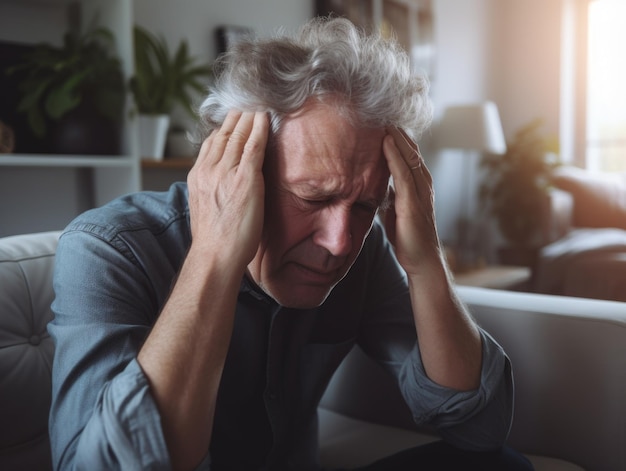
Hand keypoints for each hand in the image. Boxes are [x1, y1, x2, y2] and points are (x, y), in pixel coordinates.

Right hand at [187, 110, 268, 269]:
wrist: (215, 255)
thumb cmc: (215, 240)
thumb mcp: (205, 208)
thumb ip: (211, 190)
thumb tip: (220, 185)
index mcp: (198, 176)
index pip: (211, 144)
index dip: (223, 128)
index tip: (231, 120)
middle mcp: (209, 169)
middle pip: (223, 134)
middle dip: (236, 117)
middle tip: (246, 105)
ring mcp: (226, 172)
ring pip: (238, 135)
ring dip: (248, 118)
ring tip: (257, 106)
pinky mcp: (244, 179)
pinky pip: (253, 145)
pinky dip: (259, 128)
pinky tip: (265, 118)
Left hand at [381, 127, 440, 274]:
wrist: (421, 261)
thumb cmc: (408, 238)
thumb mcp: (396, 210)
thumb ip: (392, 195)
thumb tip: (381, 184)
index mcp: (419, 185)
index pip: (409, 154)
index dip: (398, 136)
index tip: (384, 120)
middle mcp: (423, 184)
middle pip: (411, 149)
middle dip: (398, 130)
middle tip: (383, 110)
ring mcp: (420, 192)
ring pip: (409, 156)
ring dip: (397, 136)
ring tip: (384, 117)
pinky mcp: (412, 203)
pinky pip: (403, 173)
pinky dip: (394, 156)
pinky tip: (385, 142)